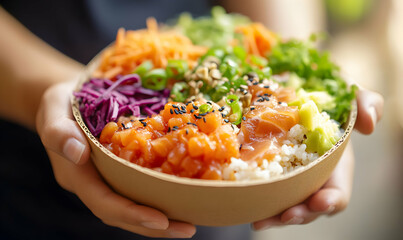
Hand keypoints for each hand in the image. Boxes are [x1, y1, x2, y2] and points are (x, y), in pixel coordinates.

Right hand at [36, 80, 195, 237]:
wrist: (65, 101)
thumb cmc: (59, 103)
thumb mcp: (53, 109)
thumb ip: (58, 132)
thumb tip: (78, 153)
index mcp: (77, 175)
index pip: (104, 202)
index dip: (131, 214)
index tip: (161, 220)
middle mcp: (93, 183)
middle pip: (122, 214)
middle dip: (154, 226)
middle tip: (188, 229)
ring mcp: (105, 178)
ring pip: (132, 204)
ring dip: (160, 218)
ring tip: (190, 221)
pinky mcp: (118, 170)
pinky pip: (137, 187)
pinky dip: (158, 195)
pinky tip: (181, 192)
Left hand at [252, 87, 383, 229]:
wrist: (296, 90)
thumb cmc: (327, 97)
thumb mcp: (350, 94)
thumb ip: (367, 103)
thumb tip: (369, 125)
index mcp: (335, 165)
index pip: (337, 192)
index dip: (331, 200)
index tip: (319, 201)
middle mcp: (312, 177)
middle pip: (308, 207)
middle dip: (298, 214)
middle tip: (284, 216)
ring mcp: (290, 176)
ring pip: (285, 204)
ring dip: (274, 216)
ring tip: (259, 221)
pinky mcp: (270, 170)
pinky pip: (266, 190)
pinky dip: (257, 199)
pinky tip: (244, 203)